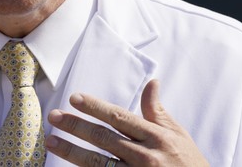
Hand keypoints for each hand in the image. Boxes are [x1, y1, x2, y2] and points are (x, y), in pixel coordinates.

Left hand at [45, 79, 208, 165]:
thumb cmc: (189, 163)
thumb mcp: (177, 135)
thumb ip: (158, 111)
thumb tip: (151, 82)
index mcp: (156, 137)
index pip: (119, 117)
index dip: (96, 107)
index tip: (74, 98)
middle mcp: (145, 156)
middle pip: (104, 138)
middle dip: (77, 126)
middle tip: (54, 116)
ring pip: (98, 162)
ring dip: (72, 152)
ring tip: (51, 142)